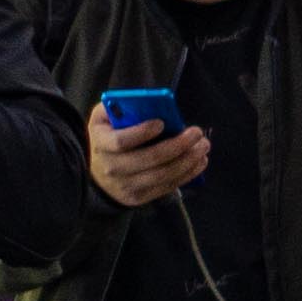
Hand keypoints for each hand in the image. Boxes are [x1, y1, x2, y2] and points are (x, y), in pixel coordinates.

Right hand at [87, 103, 207, 207]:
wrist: (98, 174)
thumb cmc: (108, 137)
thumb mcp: (105, 118)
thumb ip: (121, 107)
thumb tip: (150, 104)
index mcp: (101, 143)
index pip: (121, 141)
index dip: (142, 132)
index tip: (161, 122)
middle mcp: (112, 168)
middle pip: (149, 159)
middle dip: (177, 145)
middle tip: (197, 132)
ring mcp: (126, 185)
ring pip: (162, 175)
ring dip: (188, 160)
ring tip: (203, 146)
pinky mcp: (139, 197)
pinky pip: (167, 186)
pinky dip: (187, 174)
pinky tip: (199, 161)